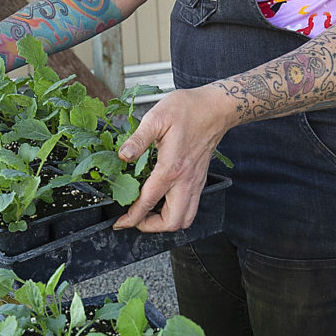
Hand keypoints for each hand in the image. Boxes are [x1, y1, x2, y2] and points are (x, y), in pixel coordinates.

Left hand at [113, 84, 231, 232]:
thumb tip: (123, 156)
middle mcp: (186, 180)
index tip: (121, 223)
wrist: (215, 108)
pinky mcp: (200, 180)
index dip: (132, 217)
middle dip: (151, 227)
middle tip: (135, 219)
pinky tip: (164, 202)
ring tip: (149, 215)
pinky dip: (177, 213)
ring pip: (185, 219)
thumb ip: (138, 139)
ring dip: (166, 223)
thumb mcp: (156, 118)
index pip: (149, 202)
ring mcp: (195, 182)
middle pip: (172, 222)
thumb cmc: (187, 109)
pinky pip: (191, 207)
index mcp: (171, 168)